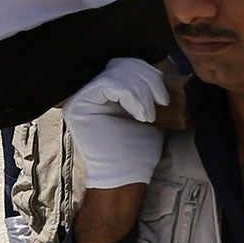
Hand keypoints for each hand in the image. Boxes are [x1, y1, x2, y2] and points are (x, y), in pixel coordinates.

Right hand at [62, 58, 169, 189]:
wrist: (125, 178)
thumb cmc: (136, 152)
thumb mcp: (146, 112)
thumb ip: (145, 91)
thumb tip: (159, 70)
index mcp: (104, 92)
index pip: (124, 66)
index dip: (148, 73)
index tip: (164, 97)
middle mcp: (88, 92)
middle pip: (120, 64)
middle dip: (148, 79)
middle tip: (162, 101)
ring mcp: (81, 98)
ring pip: (116, 72)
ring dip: (142, 92)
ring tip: (149, 115)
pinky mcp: (79, 105)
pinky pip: (108, 84)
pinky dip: (132, 97)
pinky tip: (140, 115)